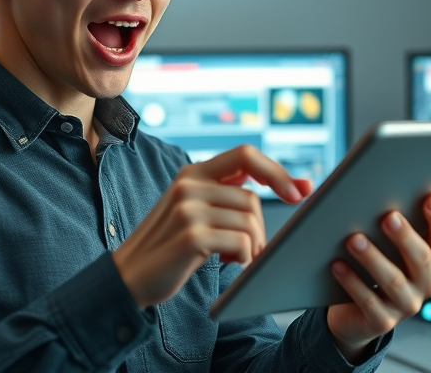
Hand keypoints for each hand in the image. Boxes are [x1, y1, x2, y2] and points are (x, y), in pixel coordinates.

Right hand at [112, 145, 312, 308]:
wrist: (128, 276)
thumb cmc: (170, 247)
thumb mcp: (194, 209)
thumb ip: (228, 193)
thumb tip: (295, 185)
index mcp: (193, 173)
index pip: (246, 154)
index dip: (277, 171)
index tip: (302, 191)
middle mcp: (189, 184)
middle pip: (252, 199)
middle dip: (258, 229)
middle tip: (246, 249)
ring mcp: (188, 209)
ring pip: (250, 221)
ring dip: (251, 246)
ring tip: (232, 256)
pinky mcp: (192, 235)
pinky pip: (242, 243)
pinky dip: (243, 258)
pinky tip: (227, 263)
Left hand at [325, 189, 430, 362]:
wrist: (356, 313)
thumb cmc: (383, 266)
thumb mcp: (406, 242)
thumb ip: (430, 218)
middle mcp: (425, 284)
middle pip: (421, 258)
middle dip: (405, 237)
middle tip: (388, 216)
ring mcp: (405, 305)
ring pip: (393, 281)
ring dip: (374, 258)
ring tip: (354, 239)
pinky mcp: (382, 321)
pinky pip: (368, 301)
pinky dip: (352, 282)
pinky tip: (338, 265)